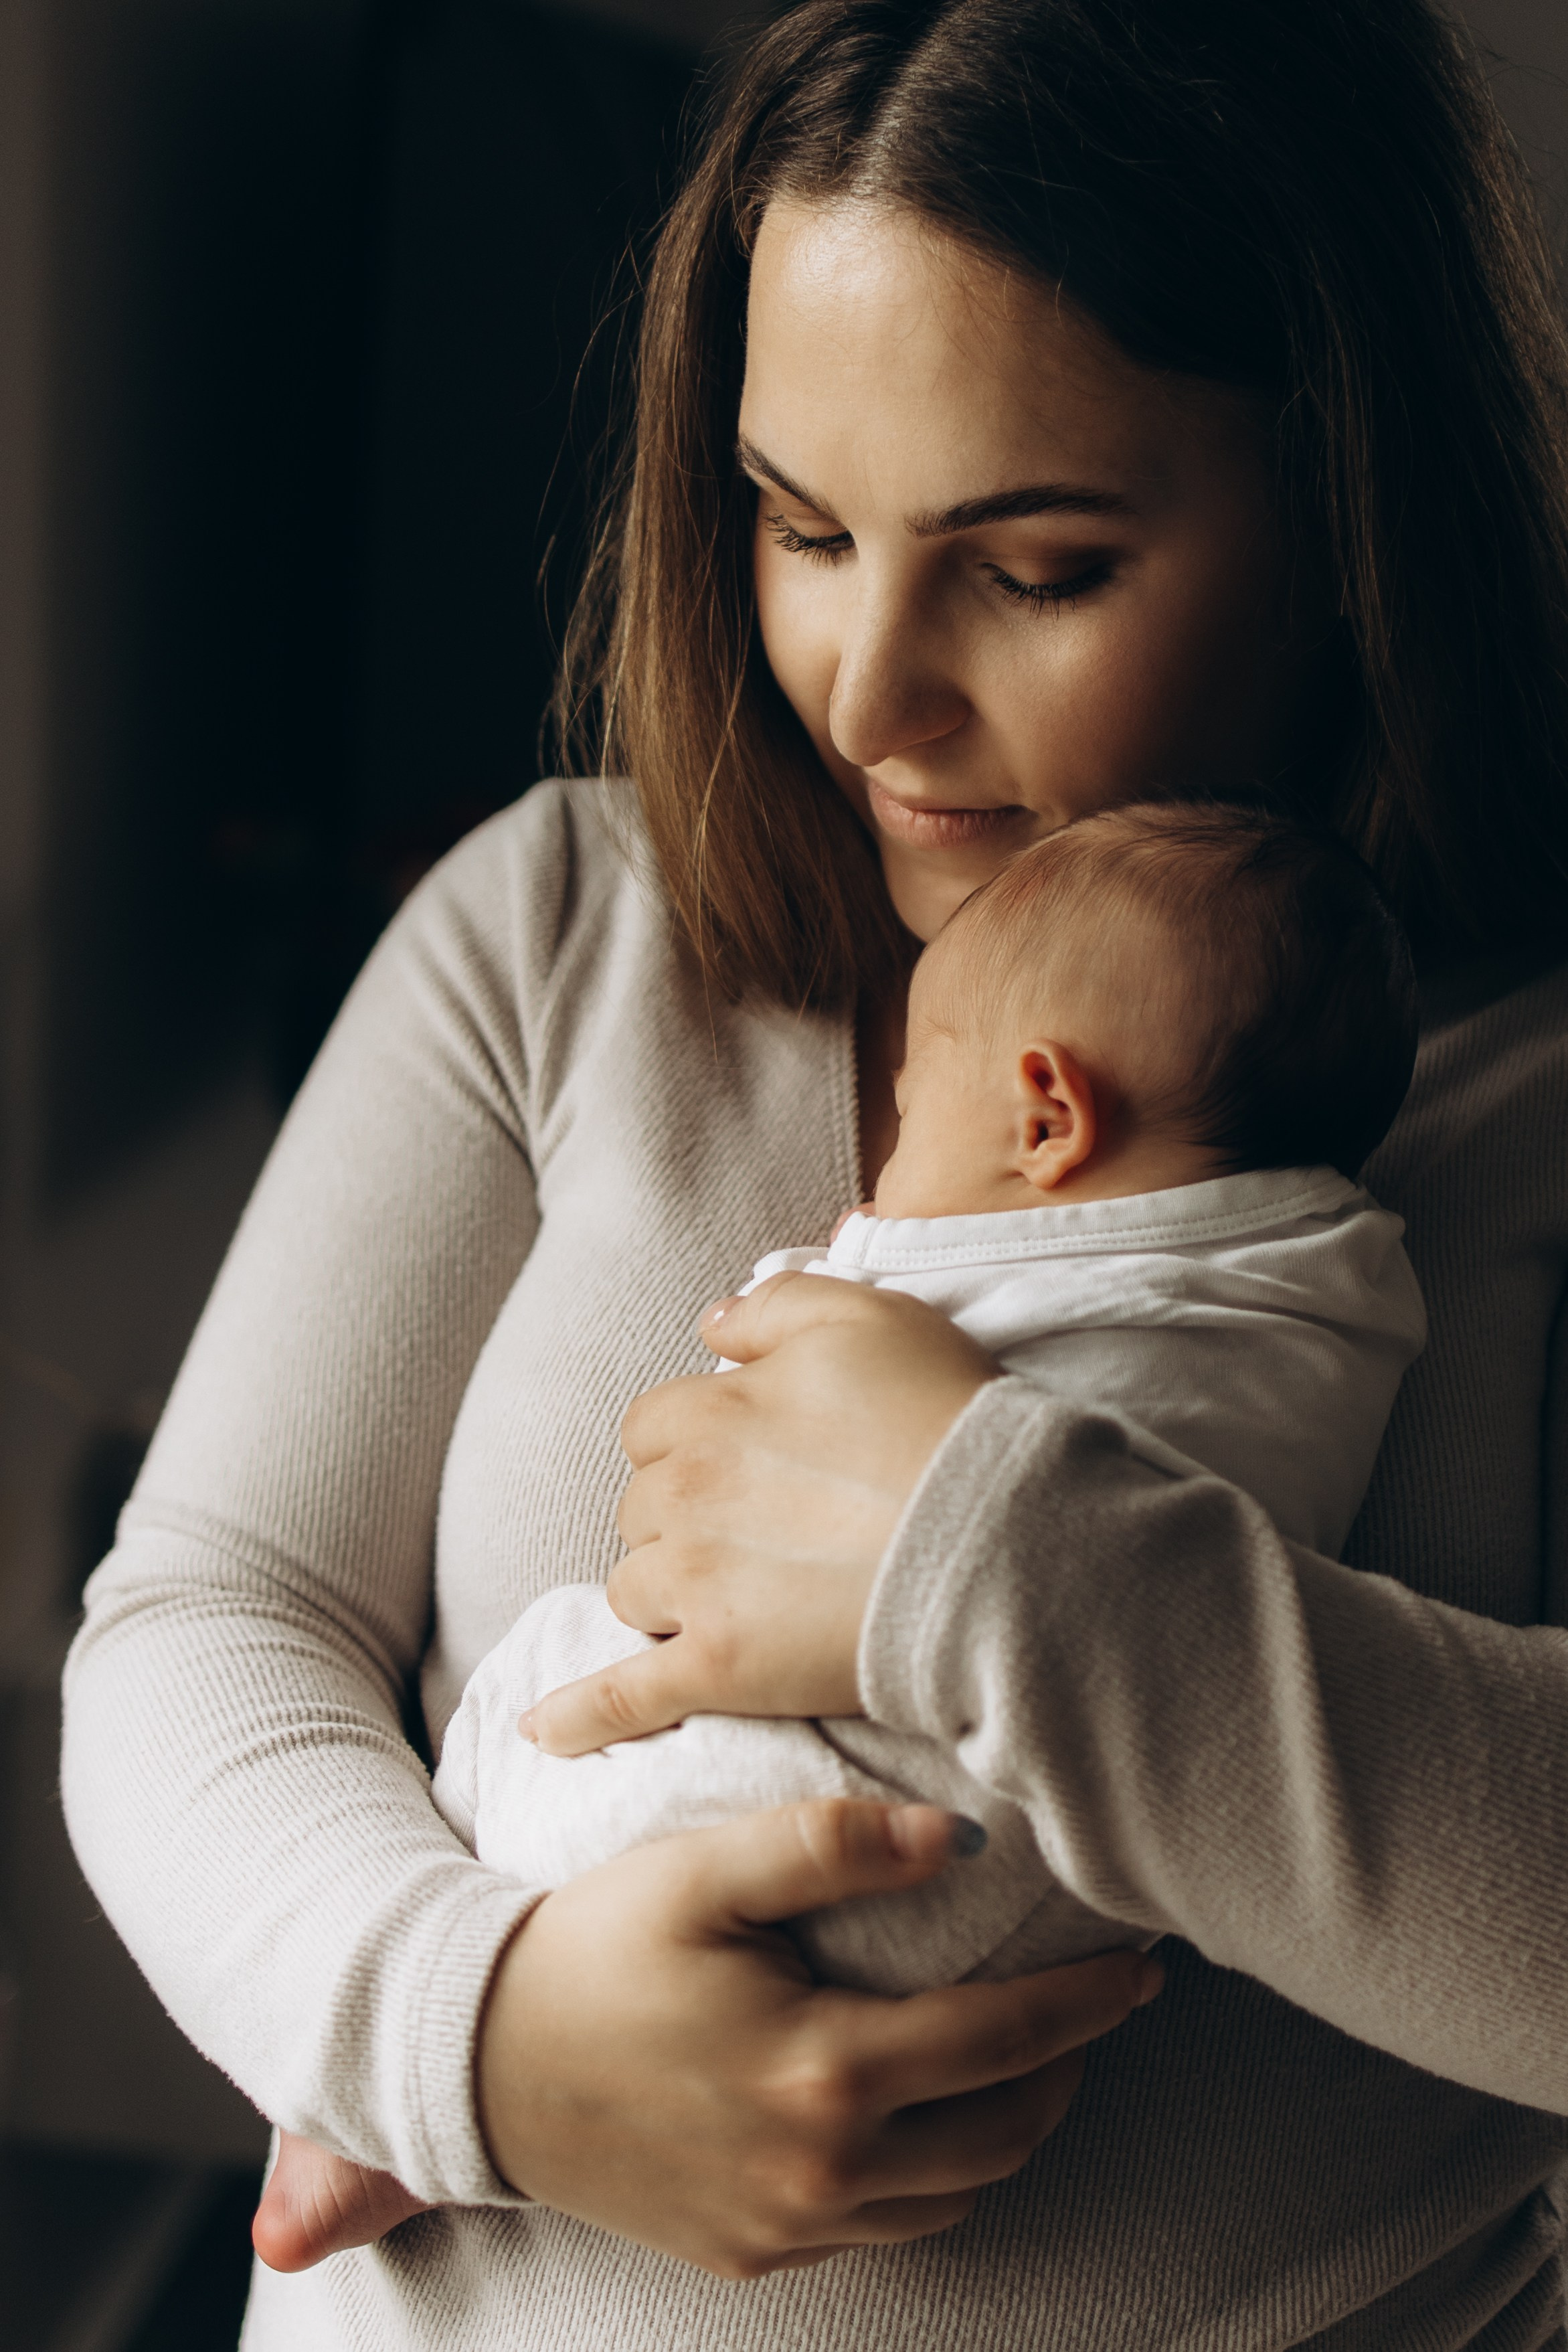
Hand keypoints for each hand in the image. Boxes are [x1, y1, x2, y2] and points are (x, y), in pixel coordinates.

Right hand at [476, 1797, 1161, 2276]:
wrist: (478, 2062)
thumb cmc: (593, 1949)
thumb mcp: (701, 1870)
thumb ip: (829, 1843)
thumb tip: (956, 1838)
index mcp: (824, 2072)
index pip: (1005, 2039)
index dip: (1087, 2000)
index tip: (1141, 1965)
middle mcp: (822, 2171)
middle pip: (1006, 2131)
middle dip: (1071, 2066)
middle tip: (1101, 2005)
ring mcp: (790, 2227)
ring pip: (960, 2192)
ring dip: (1013, 2124)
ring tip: (1031, 2055)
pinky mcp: (758, 2255)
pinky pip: (891, 2227)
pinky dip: (939, 2172)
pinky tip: (932, 2113)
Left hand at [526, 1273, 999, 1755]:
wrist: (1001, 1541)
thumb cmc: (946, 1421)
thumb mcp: (866, 1317)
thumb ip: (774, 1307)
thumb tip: (710, 1325)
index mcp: (710, 1412)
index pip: (654, 1425)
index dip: (699, 1442)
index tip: (755, 1463)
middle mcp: (685, 1493)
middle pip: (642, 1507)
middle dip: (687, 1518)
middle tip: (769, 1532)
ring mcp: (696, 1586)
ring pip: (636, 1590)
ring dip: (669, 1596)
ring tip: (742, 1603)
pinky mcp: (718, 1669)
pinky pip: (624, 1697)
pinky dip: (579, 1716)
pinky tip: (547, 1731)